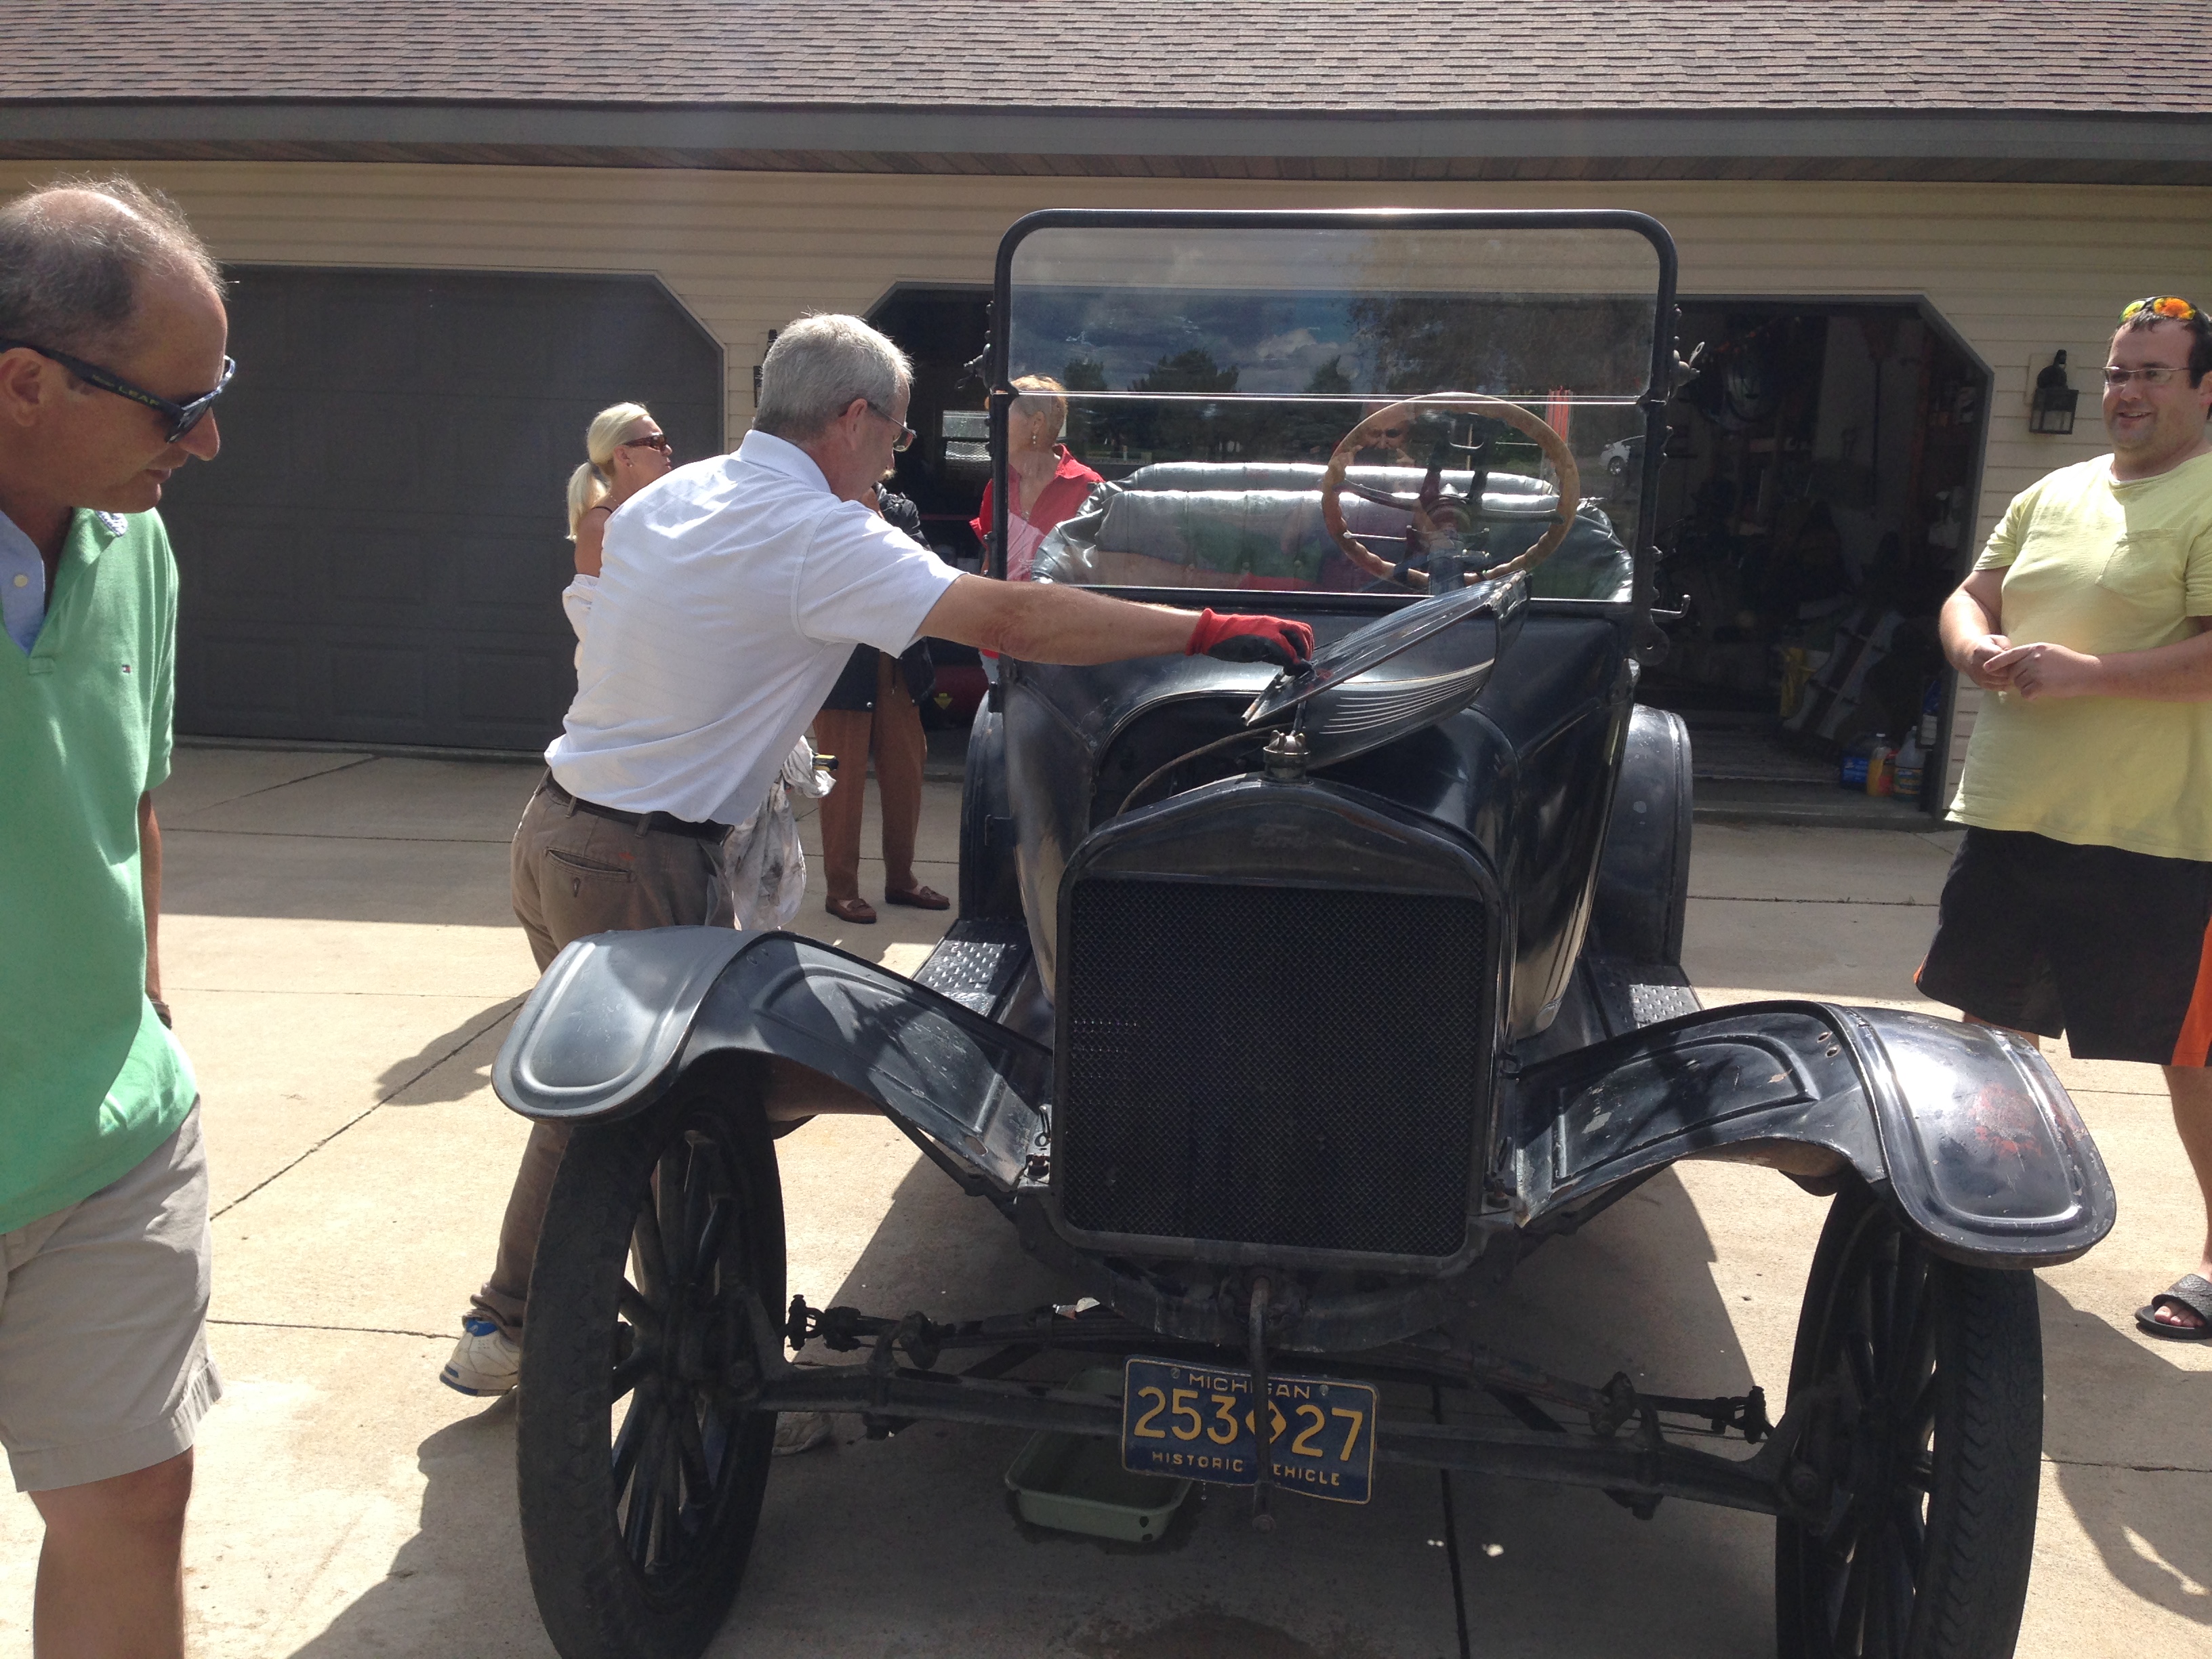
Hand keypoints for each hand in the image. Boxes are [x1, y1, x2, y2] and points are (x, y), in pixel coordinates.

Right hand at [1185, 609, 1314, 669]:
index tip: (1303, 657)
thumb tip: (1285, 659)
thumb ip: (1272, 649)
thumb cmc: (1230, 637)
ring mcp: (1269, 630)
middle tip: (1303, 663)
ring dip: (1300, 655)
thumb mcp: (1255, 641)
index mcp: (1272, 623)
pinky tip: (1287, 668)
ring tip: (1296, 667)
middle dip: (1306, 649)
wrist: (1214, 632)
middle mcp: (1274, 624)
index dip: (1306, 643)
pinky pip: (1283, 649)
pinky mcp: (1263, 640)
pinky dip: (1289, 660)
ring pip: (1296, 639)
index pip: (1299, 628)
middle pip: (1302, 632)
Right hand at [1961, 633, 2015, 690]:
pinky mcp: (1979, 684)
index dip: (2009, 659)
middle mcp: (1976, 664)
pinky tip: (2012, 682)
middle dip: (2012, 670)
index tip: (2019, 658)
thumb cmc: (1987, 645)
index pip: (1997, 656)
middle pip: (1999, 671)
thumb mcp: (1996, 639)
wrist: (1968, 655)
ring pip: (1998, 680)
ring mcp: (1977, 675)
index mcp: (1980, 650)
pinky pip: (1995, 688)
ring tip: (2019, 676)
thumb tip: (2012, 655)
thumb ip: (2005, 645)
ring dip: (2010, 679)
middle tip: (2022, 669)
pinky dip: (2005, 686)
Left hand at [1982, 641, 2103, 700]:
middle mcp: (2033, 658)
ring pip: (2019, 684)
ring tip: (2045, 684)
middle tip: (2039, 680)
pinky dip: (2032, 696)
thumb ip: (2032, 655)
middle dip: (2020, 679)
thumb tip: (2015, 664)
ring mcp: (2036, 671)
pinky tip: (2044, 691)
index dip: (1996, 662)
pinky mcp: (2040, 684)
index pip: (2010, 655)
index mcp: (2035, 648)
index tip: (1985, 668)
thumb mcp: (2050, 651)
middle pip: (2013, 673)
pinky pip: (2026, 693)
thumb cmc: (2070, 663)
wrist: (2087, 672)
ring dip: (2028, 688)